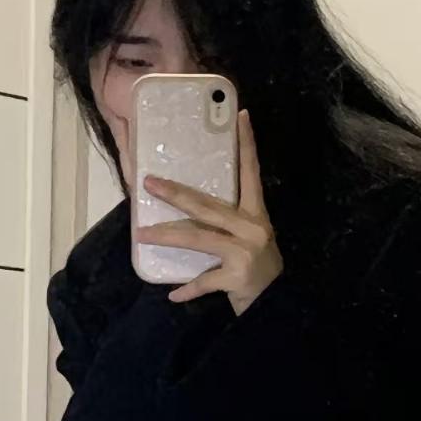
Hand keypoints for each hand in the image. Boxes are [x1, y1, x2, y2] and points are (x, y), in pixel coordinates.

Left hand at [140, 110, 283, 314]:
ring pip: (198, 238)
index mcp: (256, 214)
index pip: (251, 172)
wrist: (279, 305)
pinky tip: (173, 295)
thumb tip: (187, 210)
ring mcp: (244, 253)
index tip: (240, 116)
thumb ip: (228, 223)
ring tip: (141, 234)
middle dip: (176, 194)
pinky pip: (204, 281)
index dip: (247, 144)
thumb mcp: (251, 238)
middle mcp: (252, 228)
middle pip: (208, 205)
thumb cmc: (258, 269)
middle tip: (148, 183)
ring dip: (167, 236)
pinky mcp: (236, 278)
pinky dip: (188, 290)